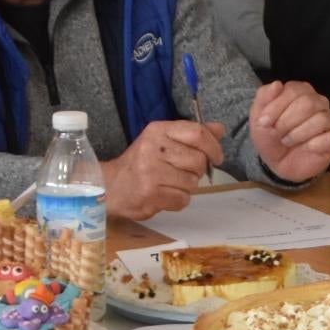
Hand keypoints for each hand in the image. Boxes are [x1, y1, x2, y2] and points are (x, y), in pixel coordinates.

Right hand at [107, 118, 229, 221]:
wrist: (110, 186)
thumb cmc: (141, 162)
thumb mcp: (163, 140)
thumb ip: (192, 134)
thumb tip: (219, 129)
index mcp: (158, 130)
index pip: (197, 133)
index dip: (213, 147)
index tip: (216, 157)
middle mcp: (154, 148)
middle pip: (198, 160)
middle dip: (197, 170)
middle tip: (183, 172)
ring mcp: (151, 172)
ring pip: (192, 182)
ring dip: (186, 187)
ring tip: (169, 184)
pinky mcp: (151, 194)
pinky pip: (182, 199)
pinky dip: (178, 200)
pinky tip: (165, 195)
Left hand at [249, 81, 329, 183]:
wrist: (278, 163)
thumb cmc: (271, 136)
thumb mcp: (259, 116)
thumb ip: (264, 97)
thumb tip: (277, 84)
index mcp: (300, 91)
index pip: (293, 90)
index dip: (276, 107)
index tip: (263, 122)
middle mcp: (318, 102)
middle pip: (308, 103)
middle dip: (286, 121)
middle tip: (276, 133)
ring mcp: (328, 120)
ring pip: (320, 119)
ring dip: (297, 134)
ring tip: (286, 141)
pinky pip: (328, 137)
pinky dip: (311, 145)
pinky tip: (303, 148)